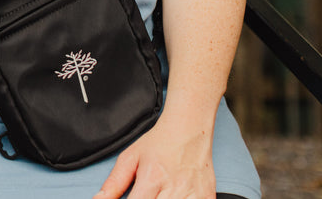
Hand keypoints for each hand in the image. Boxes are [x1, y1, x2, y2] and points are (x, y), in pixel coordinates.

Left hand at [92, 112, 214, 198]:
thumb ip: (114, 183)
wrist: (189, 130)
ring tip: (158, 194)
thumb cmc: (159, 143)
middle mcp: (174, 189)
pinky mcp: (207, 197)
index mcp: (151, 179)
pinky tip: (174, 196)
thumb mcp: (130, 158)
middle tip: (145, 195)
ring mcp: (193, 195)